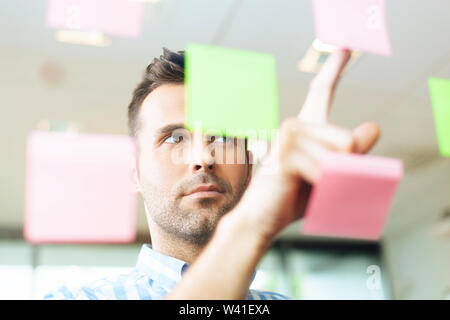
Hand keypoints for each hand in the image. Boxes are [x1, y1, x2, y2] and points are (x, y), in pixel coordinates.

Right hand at [226, 49, 380, 243]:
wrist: (264, 218)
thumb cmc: (294, 196)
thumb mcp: (329, 174)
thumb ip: (351, 152)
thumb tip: (374, 125)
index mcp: (307, 127)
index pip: (322, 91)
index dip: (335, 68)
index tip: (347, 47)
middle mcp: (296, 124)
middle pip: (348, 139)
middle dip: (344, 169)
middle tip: (319, 183)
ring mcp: (287, 136)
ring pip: (340, 154)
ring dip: (333, 180)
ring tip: (306, 186)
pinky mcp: (283, 153)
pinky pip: (324, 168)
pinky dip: (321, 186)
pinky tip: (298, 188)